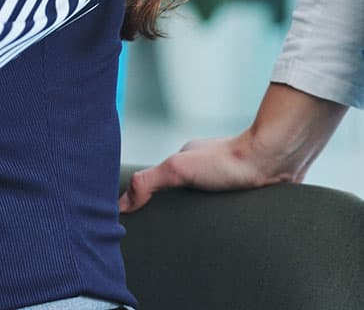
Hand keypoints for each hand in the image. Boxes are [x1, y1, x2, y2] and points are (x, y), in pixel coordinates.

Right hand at [120, 82, 346, 212]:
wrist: (274, 162)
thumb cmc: (228, 161)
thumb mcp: (177, 169)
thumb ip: (147, 183)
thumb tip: (122, 204)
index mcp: (186, 160)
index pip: (161, 182)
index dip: (151, 199)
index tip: (144, 217)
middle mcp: (207, 168)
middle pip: (185, 194)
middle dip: (178, 211)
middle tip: (172, 232)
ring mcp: (229, 181)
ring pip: (209, 203)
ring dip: (205, 218)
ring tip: (200, 237)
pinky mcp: (251, 194)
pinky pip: (233, 210)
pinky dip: (227, 220)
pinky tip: (227, 232)